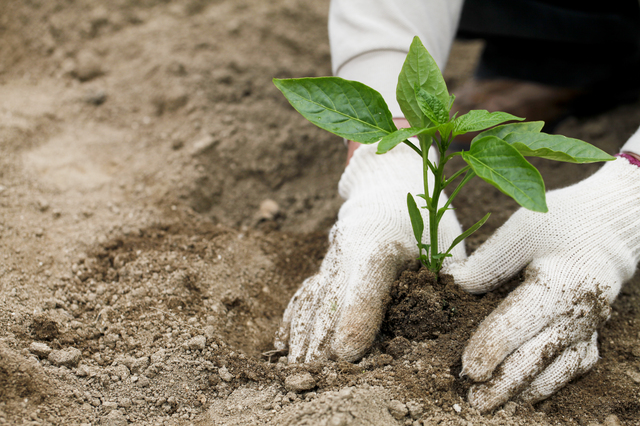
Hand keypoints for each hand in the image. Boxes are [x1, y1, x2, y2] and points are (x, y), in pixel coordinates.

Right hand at [275, 142, 465, 362]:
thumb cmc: (425, 219)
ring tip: (299, 373)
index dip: (355, 318)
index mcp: (383, 245)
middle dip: (323, 344)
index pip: (365, 284)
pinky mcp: (322, 266)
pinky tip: (285, 345)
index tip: (347, 354)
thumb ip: (445, 281)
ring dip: (304, 339)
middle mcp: (348, 252)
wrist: (388, 186)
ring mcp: (330, 259)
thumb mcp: (444, 245)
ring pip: (311, 302)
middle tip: (321, 380)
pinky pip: (302, 295)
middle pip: (330, 302)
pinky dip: (292, 321)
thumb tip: (449, 319)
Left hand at [444, 156, 639, 411]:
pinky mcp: (590, 335)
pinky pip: (572, 368)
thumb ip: (489, 259)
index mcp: (560, 283)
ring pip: (557, 371)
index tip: (468, 367)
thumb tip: (455, 284)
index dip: (493, 346)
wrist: (607, 229)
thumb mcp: (521, 229)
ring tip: (492, 406)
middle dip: (504, 384)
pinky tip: (525, 396)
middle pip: (537, 357)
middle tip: (473, 402)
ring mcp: (587, 327)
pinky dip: (549, 385)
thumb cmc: (560, 223)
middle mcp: (577, 312)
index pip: (521, 322)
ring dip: (524, 391)